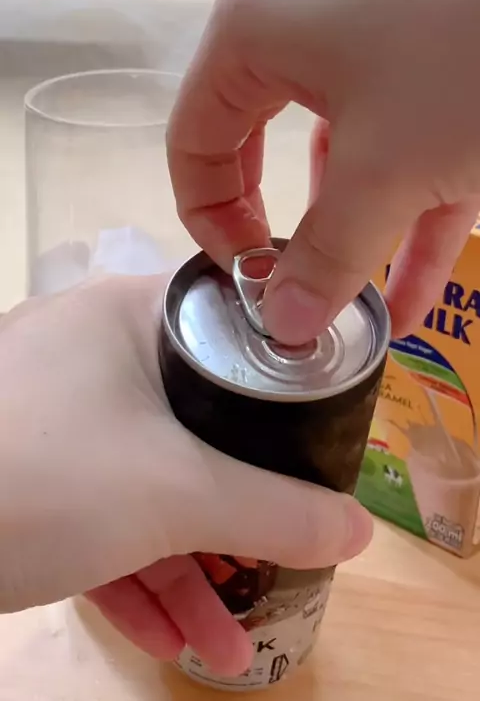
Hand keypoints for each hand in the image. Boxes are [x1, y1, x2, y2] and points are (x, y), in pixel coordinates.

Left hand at [0, 276, 370, 674]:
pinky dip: (134, 576)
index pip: (230, 332)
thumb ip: (275, 511)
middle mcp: (92, 355)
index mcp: (129, 317)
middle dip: (238, 515)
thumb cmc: (46, 473)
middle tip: (282, 559)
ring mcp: (54, 419)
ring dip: (189, 569)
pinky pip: (98, 517)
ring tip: (234, 643)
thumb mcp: (174, 493)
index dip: (283, 388)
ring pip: (146, 486)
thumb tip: (358, 531)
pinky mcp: (27, 476)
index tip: (322, 443)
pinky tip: (176, 643)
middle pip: (195, 426)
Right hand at [167, 0, 479, 344]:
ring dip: (362, 231)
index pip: (194, 139)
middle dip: (292, 229)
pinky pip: (407, 133)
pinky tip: (419, 288)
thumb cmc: (459, 51)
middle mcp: (300, 14)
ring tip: (371, 310)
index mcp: (252, 26)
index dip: (212, 222)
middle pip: (268, 141)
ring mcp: (373, 21)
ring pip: (351, 144)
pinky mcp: (436, 33)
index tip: (252, 283)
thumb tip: (284, 326)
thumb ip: (328, 255)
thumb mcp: (386, 169)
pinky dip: (411, 205)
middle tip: (302, 291)